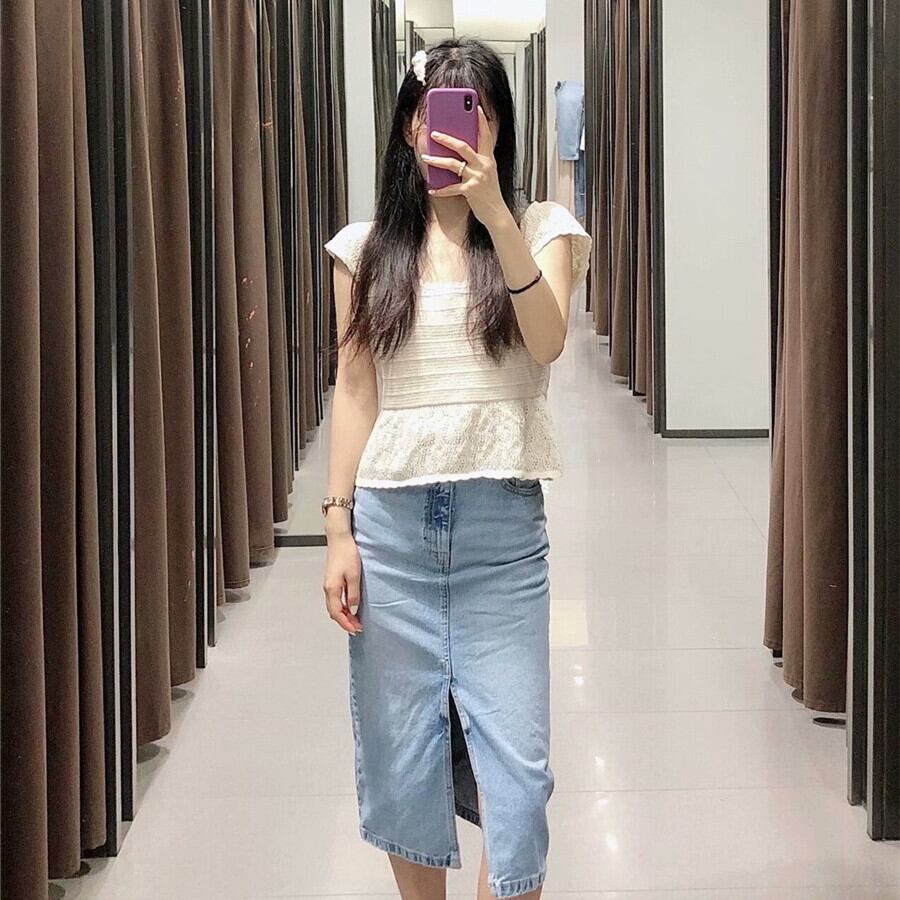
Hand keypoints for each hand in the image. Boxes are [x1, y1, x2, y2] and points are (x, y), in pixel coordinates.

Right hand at [322, 532, 362, 633]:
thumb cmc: (346, 553)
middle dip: (344, 622)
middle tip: (357, 628)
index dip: (346, 623)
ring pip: (334, 606)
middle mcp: (328, 588)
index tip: (355, 629)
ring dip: (344, 615)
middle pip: (334, 612)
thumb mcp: (354, 576)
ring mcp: (329, 584)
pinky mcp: (333, 580)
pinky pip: (336, 599)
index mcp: (332, 589)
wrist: (339, 539)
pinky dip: (342, 606)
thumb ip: (353, 594)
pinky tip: (350, 606)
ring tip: (355, 620)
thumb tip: (353, 610)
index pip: (337, 613)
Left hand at [423, 106, 509, 229]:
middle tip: (434, 133)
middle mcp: (484, 166)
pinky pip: (452, 187)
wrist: (497, 213)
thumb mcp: (487, 172)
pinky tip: (432, 189)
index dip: (481, 121)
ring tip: (426, 157)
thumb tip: (460, 149)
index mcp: (488, 159)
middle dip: (447, 139)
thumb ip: (478, 160)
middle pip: (463, 147)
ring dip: (437, 160)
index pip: (485, 135)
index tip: (476, 107)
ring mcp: (477, 178)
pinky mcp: (471, 191)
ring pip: (454, 164)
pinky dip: (441, 189)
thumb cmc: (489, 192)